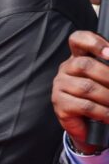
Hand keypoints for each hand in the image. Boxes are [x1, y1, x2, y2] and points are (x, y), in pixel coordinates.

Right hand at [52, 30, 108, 152]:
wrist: (87, 123)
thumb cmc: (99, 96)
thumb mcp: (105, 78)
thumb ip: (108, 70)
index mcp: (78, 57)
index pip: (78, 40)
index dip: (93, 43)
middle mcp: (66, 69)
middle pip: (85, 64)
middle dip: (108, 76)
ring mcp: (60, 86)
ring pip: (87, 87)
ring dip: (108, 98)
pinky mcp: (60, 104)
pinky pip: (85, 106)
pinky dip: (103, 112)